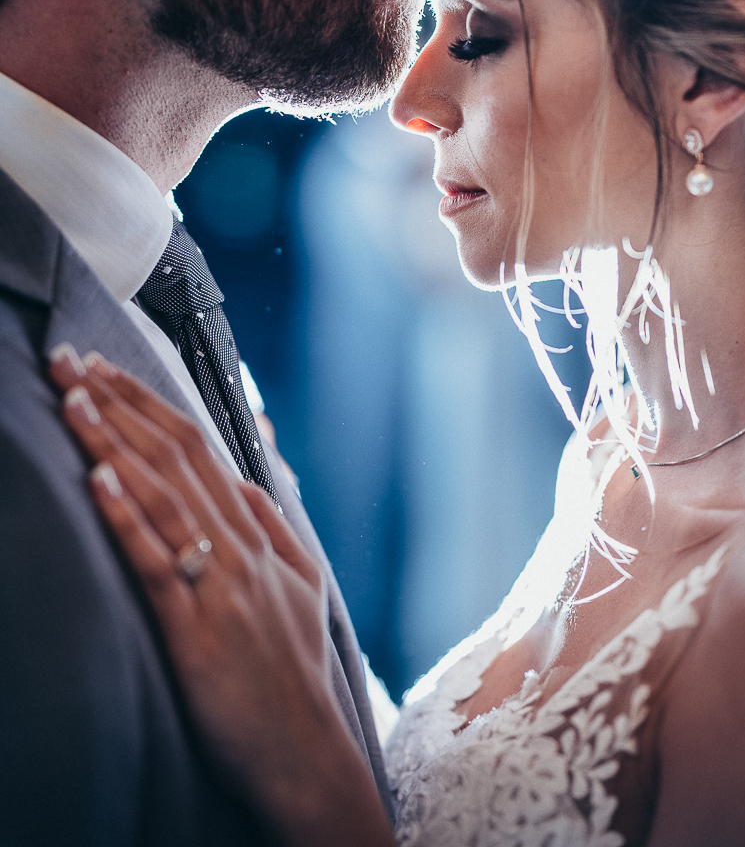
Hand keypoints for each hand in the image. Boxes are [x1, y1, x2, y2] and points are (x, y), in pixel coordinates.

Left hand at [49, 345, 393, 846]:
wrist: (305, 752)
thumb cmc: (295, 672)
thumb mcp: (306, 586)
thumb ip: (276, 526)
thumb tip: (246, 477)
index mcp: (259, 535)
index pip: (197, 448)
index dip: (148, 403)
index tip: (106, 368)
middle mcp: (241, 548)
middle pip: (174, 457)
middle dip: (119, 403)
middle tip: (71, 360)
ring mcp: (221, 586)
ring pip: (163, 497)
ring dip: (114, 442)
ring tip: (73, 398)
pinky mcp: (197, 631)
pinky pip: (158, 564)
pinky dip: (127, 517)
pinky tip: (98, 479)